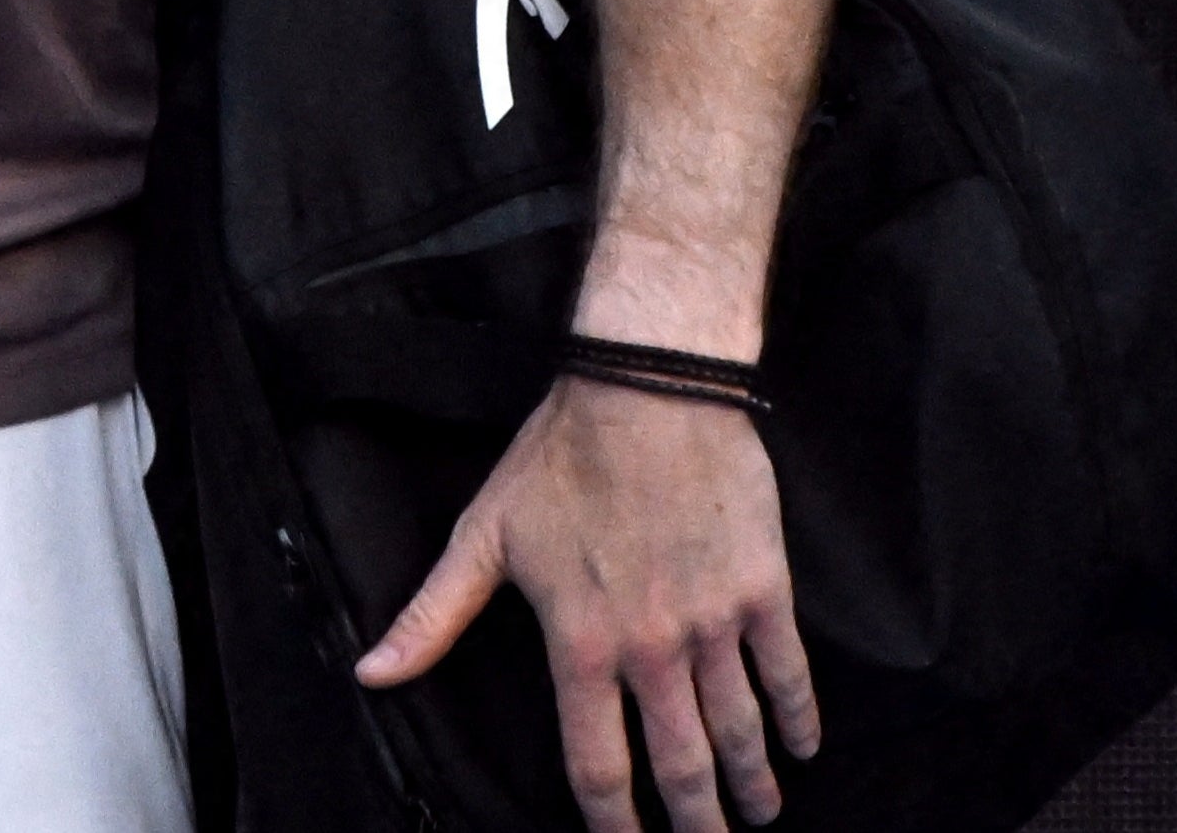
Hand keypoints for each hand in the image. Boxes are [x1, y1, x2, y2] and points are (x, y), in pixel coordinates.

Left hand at [354, 374, 816, 832]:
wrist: (647, 386)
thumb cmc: (560, 456)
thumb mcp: (482, 536)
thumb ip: (431, 616)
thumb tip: (373, 673)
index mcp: (581, 643)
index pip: (597, 765)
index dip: (612, 823)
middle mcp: (651, 648)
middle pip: (681, 766)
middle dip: (697, 822)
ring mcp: (712, 622)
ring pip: (739, 732)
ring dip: (753, 785)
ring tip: (759, 813)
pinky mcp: (762, 590)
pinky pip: (787, 674)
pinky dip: (800, 718)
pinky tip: (804, 747)